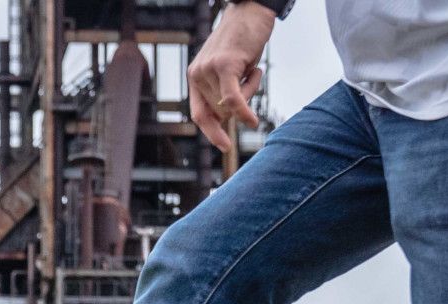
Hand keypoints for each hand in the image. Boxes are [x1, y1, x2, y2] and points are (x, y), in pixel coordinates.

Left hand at [188, 1, 274, 153]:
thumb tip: (228, 117)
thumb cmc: (243, 41)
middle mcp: (197, 74)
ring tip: (251, 66)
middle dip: (241, 101)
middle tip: (250, 75)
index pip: (200, 114)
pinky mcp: (224, 65)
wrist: (251, 10)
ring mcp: (208, 69)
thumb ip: (224, 92)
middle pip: (222, 110)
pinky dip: (243, 112)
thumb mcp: (230, 70)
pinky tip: (252, 121)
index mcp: (195, 77)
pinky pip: (233, 99)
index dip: (211, 132)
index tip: (225, 147)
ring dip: (251, 90)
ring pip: (232, 103)